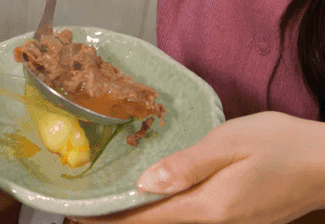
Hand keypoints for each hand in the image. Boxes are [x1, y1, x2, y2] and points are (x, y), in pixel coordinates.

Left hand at [70, 111, 324, 223]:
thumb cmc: (281, 145)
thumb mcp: (230, 144)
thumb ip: (186, 166)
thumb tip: (145, 184)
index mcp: (208, 206)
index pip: (147, 219)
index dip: (111, 220)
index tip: (79, 218)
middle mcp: (216, 223)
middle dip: (121, 220)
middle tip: (86, 212)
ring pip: (174, 223)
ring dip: (142, 217)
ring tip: (112, 206)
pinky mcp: (239, 218)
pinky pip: (192, 218)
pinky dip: (165, 212)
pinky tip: (157, 198)